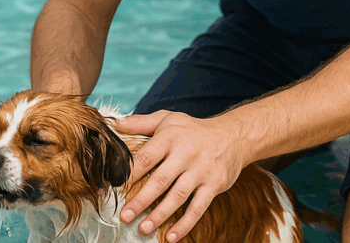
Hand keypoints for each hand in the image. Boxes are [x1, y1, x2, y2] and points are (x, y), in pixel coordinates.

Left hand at [114, 110, 246, 241]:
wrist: (233, 135)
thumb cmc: (193, 129)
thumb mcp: (168, 119)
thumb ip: (141, 122)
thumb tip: (116, 124)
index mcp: (170, 137)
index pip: (146, 157)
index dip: (130, 174)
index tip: (115, 189)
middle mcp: (186, 153)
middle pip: (160, 180)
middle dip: (141, 200)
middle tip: (125, 216)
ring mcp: (201, 170)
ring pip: (178, 196)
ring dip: (160, 215)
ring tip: (144, 228)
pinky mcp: (214, 184)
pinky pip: (198, 207)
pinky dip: (185, 223)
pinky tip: (172, 236)